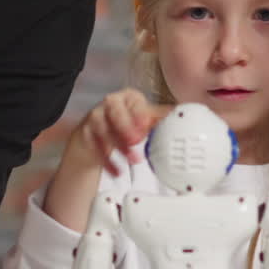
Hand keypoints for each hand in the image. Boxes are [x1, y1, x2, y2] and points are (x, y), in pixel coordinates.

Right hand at [45, 91, 170, 230]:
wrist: (98, 132)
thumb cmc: (126, 121)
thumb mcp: (144, 118)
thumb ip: (160, 118)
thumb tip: (182, 115)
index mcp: (128, 97)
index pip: (134, 101)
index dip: (139, 113)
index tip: (145, 124)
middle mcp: (110, 104)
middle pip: (115, 112)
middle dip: (125, 126)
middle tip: (137, 140)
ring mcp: (96, 117)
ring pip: (104, 130)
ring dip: (119, 147)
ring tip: (133, 160)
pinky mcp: (86, 133)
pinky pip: (95, 147)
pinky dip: (107, 161)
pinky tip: (117, 171)